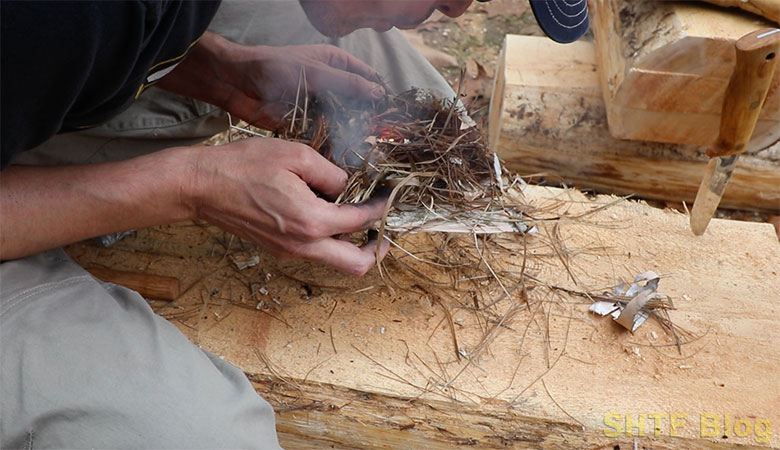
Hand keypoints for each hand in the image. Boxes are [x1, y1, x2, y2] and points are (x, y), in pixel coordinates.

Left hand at [158, 32, 385, 129]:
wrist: (237, 82)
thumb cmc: (275, 67)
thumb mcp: (317, 72)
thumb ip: (348, 83)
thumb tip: (379, 93)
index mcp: (337, 65)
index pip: (369, 79)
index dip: (382, 96)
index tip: (395, 114)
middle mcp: (331, 85)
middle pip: (358, 104)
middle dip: (369, 120)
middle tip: (383, 139)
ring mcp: (318, 105)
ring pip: (343, 122)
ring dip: (351, 134)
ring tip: (366, 151)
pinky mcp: (305, 123)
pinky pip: (324, 135)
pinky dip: (332, 144)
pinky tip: (343, 157)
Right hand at [187, 138, 389, 274]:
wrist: (201, 186)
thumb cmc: (243, 166)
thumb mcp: (295, 155)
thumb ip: (331, 173)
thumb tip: (347, 186)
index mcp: (311, 221)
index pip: (362, 222)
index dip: (382, 208)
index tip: (389, 196)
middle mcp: (303, 245)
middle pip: (356, 264)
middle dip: (378, 249)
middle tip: (384, 230)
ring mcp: (289, 251)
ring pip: (336, 262)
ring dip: (355, 246)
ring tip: (359, 219)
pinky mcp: (279, 249)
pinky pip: (316, 253)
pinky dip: (332, 241)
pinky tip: (330, 215)